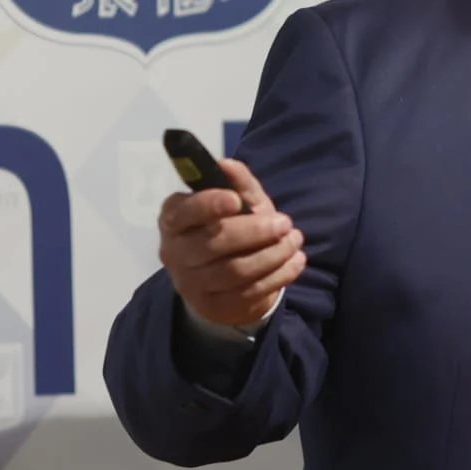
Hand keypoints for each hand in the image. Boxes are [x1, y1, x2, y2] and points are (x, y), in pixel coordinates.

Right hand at [158, 158, 305, 327]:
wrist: (225, 279)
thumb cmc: (231, 227)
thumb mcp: (239, 202)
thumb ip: (237, 183)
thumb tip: (227, 164)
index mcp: (174, 219)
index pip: (185, 213)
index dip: (208, 205)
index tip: (235, 201)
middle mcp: (175, 252)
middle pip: (213, 243)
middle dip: (254, 232)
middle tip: (285, 223)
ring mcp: (191, 283)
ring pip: (234, 271)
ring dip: (272, 255)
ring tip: (295, 240)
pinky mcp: (213, 305)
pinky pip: (249, 292)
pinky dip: (279, 276)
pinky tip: (296, 261)